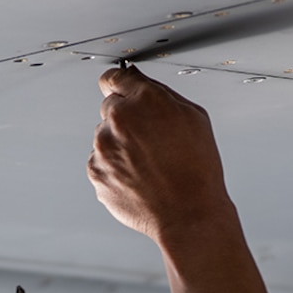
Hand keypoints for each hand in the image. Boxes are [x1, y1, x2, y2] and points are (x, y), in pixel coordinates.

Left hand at [88, 66, 233, 244]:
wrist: (188, 214)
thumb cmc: (197, 171)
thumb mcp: (195, 118)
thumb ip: (163, 95)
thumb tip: (142, 85)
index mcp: (145, 100)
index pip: (115, 77)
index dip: (120, 84)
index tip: (119, 88)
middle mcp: (119, 119)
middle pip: (110, 108)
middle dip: (126, 119)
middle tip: (150, 140)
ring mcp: (104, 147)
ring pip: (105, 136)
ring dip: (120, 145)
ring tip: (148, 164)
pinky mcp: (96, 171)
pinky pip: (101, 162)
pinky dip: (115, 168)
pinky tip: (139, 177)